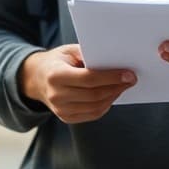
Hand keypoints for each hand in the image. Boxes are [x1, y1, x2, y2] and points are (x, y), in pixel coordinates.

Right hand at [20, 44, 135, 123]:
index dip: (111, 77)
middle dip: (116, 87)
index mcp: (55, 75)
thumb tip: (114, 61)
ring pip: (95, 107)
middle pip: (94, 95)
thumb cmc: (57, 61)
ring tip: (123, 86)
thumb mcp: (68, 51)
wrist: (37, 78)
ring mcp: (61, 110)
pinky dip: (105, 105)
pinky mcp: (66, 117)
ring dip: (113, 97)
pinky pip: (92, 114)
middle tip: (131, 80)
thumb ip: (87, 55)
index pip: (88, 79)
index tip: (128, 74)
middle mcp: (56, 95)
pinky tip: (112, 95)